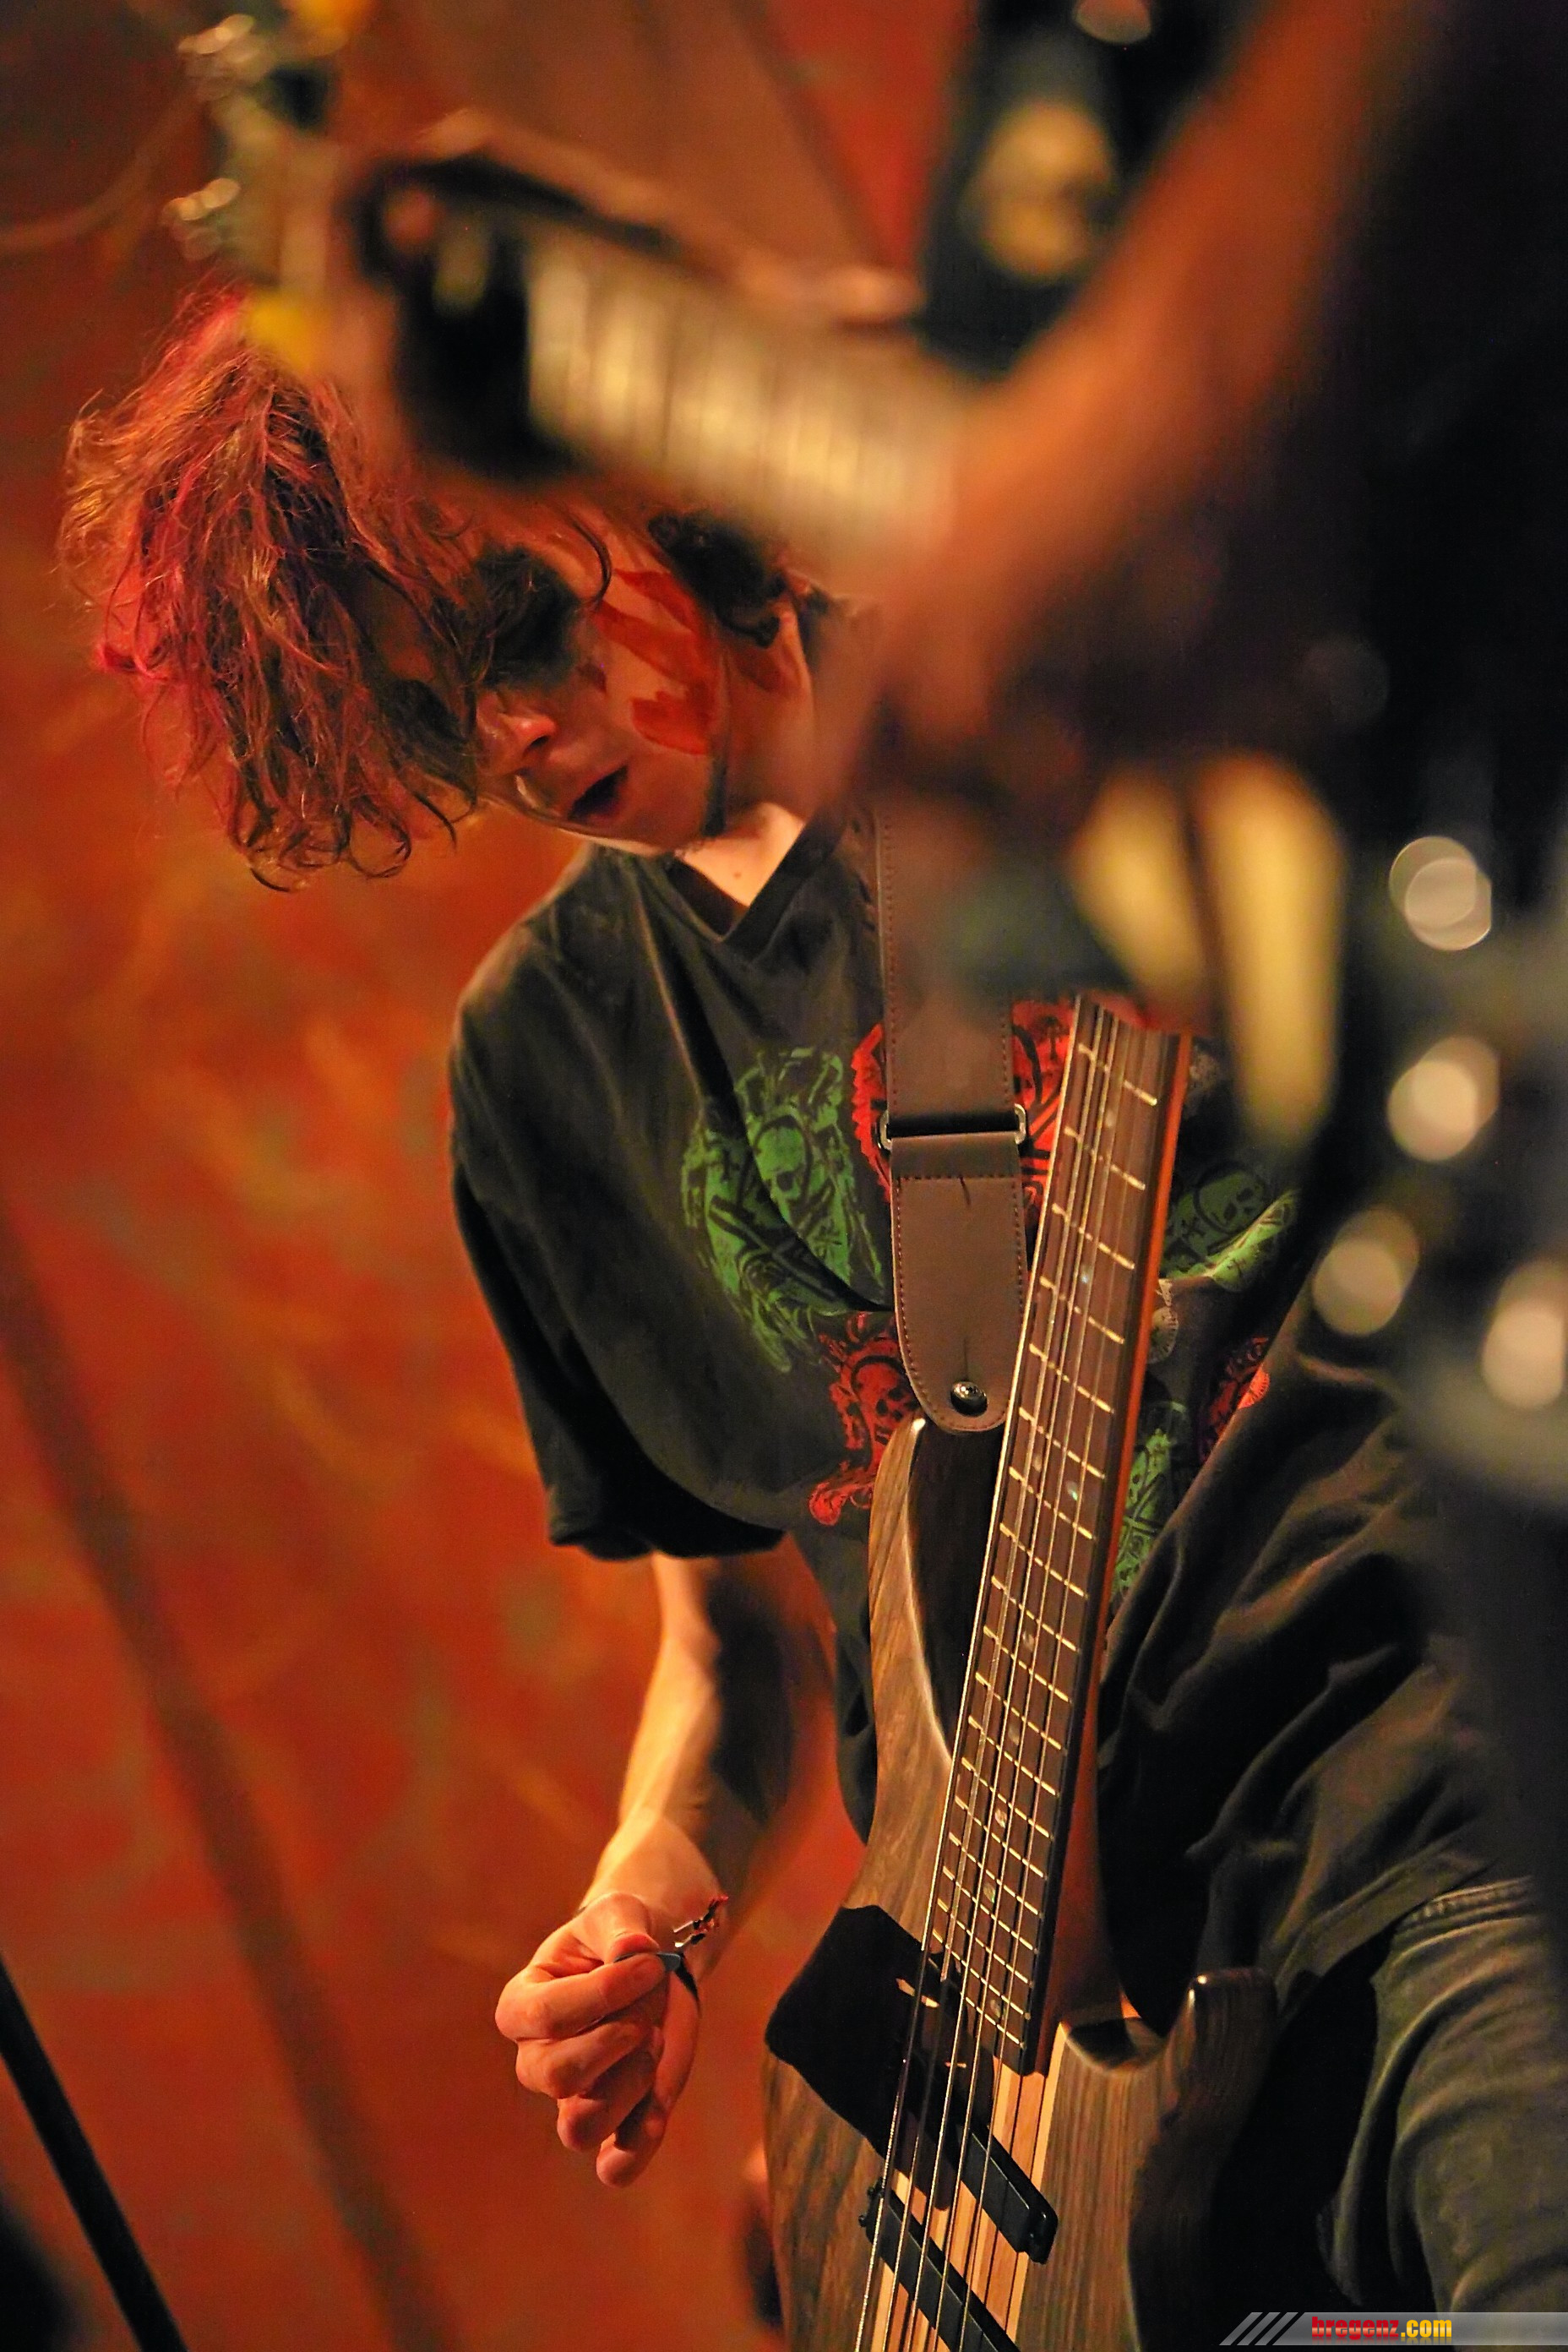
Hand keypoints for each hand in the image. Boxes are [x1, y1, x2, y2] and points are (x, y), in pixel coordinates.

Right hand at [494, 1891, 700, 2187]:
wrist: (654, 1967)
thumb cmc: (622, 1936)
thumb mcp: (619, 1913)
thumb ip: (622, 1927)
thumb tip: (634, 1952)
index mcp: (522, 2005)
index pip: (547, 2015)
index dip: (604, 1992)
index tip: (650, 1962)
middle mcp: (537, 2061)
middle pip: (558, 2075)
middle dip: (618, 2036)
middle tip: (648, 2007)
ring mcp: (572, 2100)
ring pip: (581, 2126)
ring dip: (631, 2083)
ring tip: (654, 2042)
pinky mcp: (616, 2125)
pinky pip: (615, 2166)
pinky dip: (638, 2146)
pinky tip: (659, 2104)